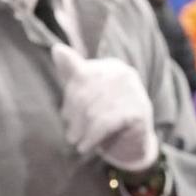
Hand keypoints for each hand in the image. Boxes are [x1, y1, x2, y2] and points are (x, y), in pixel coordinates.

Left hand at [51, 44, 159, 173]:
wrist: (135, 145)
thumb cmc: (107, 118)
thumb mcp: (87, 95)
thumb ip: (73, 74)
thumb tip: (56, 49)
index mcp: (110, 66)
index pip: (79, 74)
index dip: (70, 98)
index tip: (66, 116)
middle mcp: (123, 73)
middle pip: (84, 93)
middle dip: (73, 116)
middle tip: (70, 135)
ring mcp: (133, 91)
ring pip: (93, 110)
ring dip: (80, 129)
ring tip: (76, 141)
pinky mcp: (138, 111)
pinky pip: (104, 123)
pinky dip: (91, 137)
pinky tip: (85, 146)